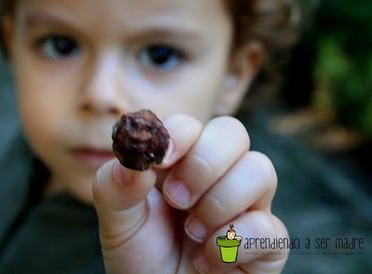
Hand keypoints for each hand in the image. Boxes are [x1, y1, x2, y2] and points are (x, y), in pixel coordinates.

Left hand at [93, 114, 288, 273]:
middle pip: (233, 132)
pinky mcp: (266, 241)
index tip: (159, 162)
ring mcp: (246, 204)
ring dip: (220, 203)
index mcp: (181, 161)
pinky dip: (232, 245)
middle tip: (177, 199)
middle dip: (204, 164)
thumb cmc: (140, 254)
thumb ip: (115, 185)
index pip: (192, 125)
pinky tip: (206, 261)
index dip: (179, 135)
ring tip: (192, 233)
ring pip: (260, 169)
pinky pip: (269, 227)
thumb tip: (136, 159)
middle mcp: (218, 174)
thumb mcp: (116, 220)